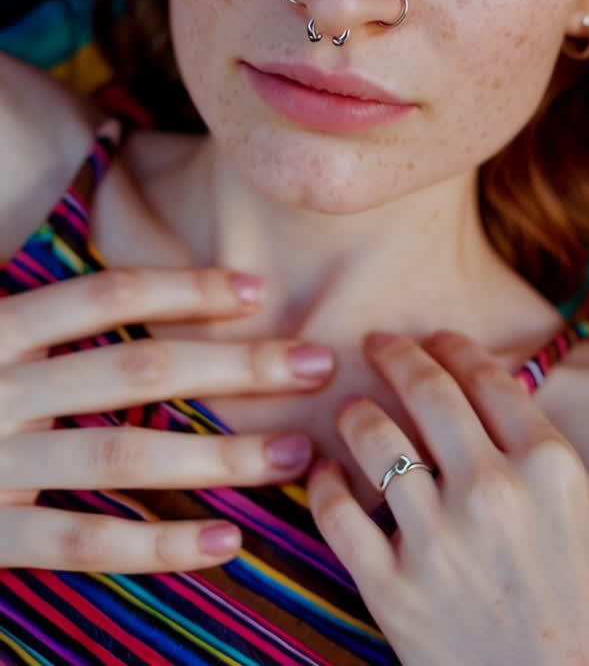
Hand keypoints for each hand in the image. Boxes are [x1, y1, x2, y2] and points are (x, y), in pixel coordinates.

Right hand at [0, 266, 335, 571]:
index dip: (182, 288)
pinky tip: (223, 544)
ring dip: (217, 457)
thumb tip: (119, 276)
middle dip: (234, 364)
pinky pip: (78, 544)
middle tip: (316, 361)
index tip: (256, 289)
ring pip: (121, 457)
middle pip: (134, 371)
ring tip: (293, 453)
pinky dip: (153, 546)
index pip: (103, 296)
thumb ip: (37, 317)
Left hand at [307, 330, 588, 665]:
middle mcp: (490, 490)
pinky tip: (324, 473)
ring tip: (351, 408)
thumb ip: (564, 468)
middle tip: (378, 342)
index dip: (455, 347)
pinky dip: (323, 484)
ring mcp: (437, 539)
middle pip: (427, 392)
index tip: (437, 338)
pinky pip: (338, 515)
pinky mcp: (393, 591)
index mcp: (549, 468)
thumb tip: (521, 417)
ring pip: (374, 441)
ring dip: (356, 413)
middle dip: (397, 355)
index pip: (488, 378)